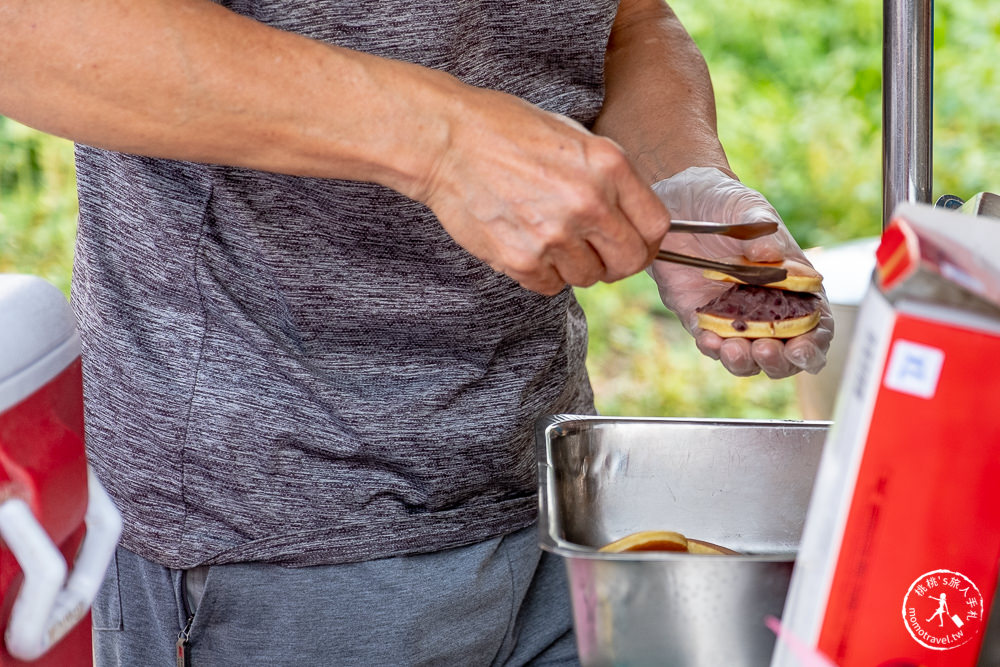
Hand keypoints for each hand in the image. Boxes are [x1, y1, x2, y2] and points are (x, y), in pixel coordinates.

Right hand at [416, 86, 670, 294]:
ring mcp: (555, 235)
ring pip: (588, 277)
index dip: (647, 241)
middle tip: (596, 252)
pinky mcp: (521, 260)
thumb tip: (631, 220)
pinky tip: (526, 244)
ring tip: (549, 237)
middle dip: (617, 262)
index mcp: (609, 166)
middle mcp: (589, 203)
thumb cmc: (507, 131)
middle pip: (630, 261)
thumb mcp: (574, 137)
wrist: (446, 141)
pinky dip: (542, 274)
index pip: (656, 227)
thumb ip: (609, 179)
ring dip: (575, 266)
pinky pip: (550, 286)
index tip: (633, 244)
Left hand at [648, 167, 832, 377]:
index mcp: (795, 286)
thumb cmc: (726, 203)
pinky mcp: (703, 318)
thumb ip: (761, 232)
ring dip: (743, 361)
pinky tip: (708, 338)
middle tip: (764, 349)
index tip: (802, 348)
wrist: (679, 203)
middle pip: (784, 354)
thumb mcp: (746, 207)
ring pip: (747, 358)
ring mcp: (735, 318)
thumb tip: (770, 255)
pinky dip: (712, 347)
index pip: (815, 325)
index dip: (814, 344)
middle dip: (777, 361)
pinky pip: (711, 343)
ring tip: (733, 348)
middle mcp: (768, 309)